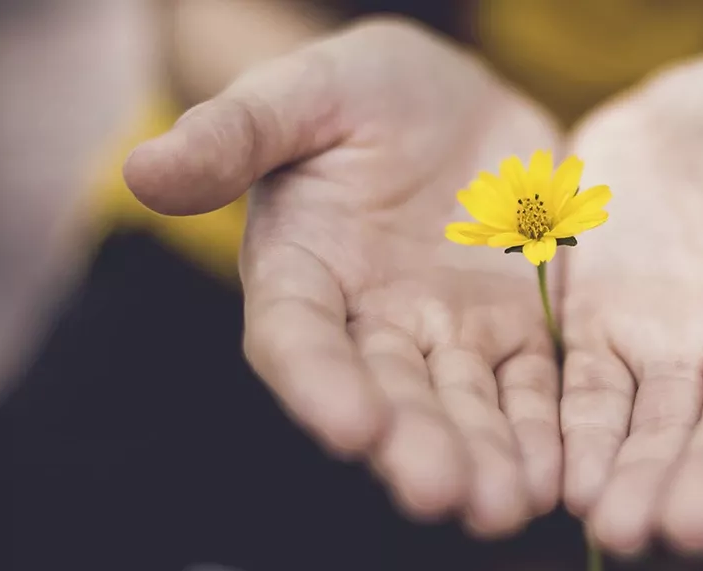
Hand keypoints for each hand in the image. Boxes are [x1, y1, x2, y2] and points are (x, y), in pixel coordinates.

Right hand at [123, 19, 564, 536]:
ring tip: (505, 506)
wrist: (446, 94)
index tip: (350, 426)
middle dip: (413, 445)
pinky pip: (531, 388)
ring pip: (461, 407)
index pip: (297, 338)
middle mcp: (365, 322)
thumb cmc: (355, 89)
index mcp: (299, 270)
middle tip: (441, 492)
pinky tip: (560, 475)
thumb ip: (232, 133)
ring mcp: (442, 333)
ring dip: (483, 458)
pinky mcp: (513, 330)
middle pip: (385, 394)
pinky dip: (544, 432)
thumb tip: (143, 168)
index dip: (319, 383)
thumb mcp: (300, 91)